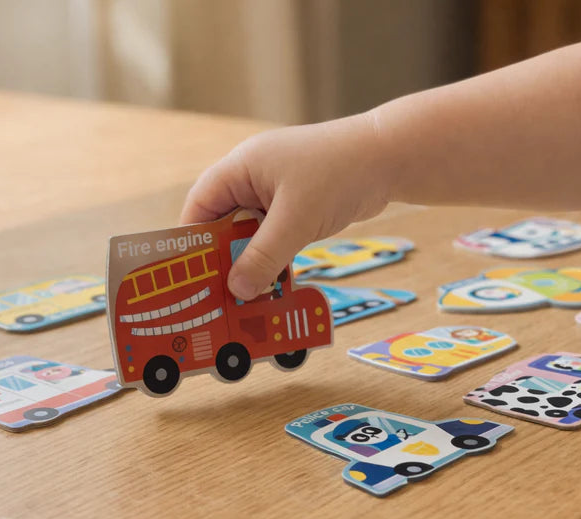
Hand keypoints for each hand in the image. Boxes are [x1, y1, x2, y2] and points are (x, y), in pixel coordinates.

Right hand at [180, 113, 390, 299]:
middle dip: (223, 261)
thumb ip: (264, 256)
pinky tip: (274, 287)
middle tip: (219, 298)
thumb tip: (237, 290)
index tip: (189, 278)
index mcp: (240, 169)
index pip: (199, 208)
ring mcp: (275, 194)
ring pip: (250, 236)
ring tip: (246, 300)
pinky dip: (273, 260)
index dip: (192, 244)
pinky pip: (274, 239)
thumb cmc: (339, 174)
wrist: (391, 157)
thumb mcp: (296, 219)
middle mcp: (252, 179)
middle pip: (223, 226)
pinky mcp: (296, 207)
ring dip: (251, 265)